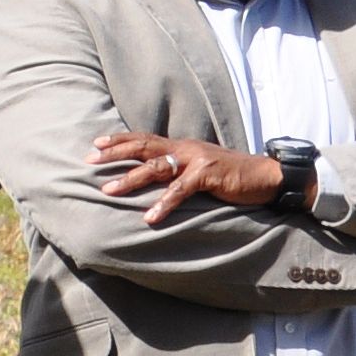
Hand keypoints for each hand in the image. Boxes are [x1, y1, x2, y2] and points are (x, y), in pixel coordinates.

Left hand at [90, 129, 286, 226]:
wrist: (266, 176)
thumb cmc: (230, 175)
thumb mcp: (199, 168)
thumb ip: (177, 169)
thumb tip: (152, 177)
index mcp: (181, 146)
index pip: (144, 139)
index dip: (120, 140)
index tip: (95, 144)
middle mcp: (185, 148)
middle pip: (143, 147)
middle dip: (115, 153)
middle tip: (89, 160)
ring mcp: (197, 160)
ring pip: (156, 167)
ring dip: (130, 179)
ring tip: (107, 190)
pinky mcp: (209, 176)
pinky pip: (181, 190)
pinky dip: (164, 204)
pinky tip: (150, 217)